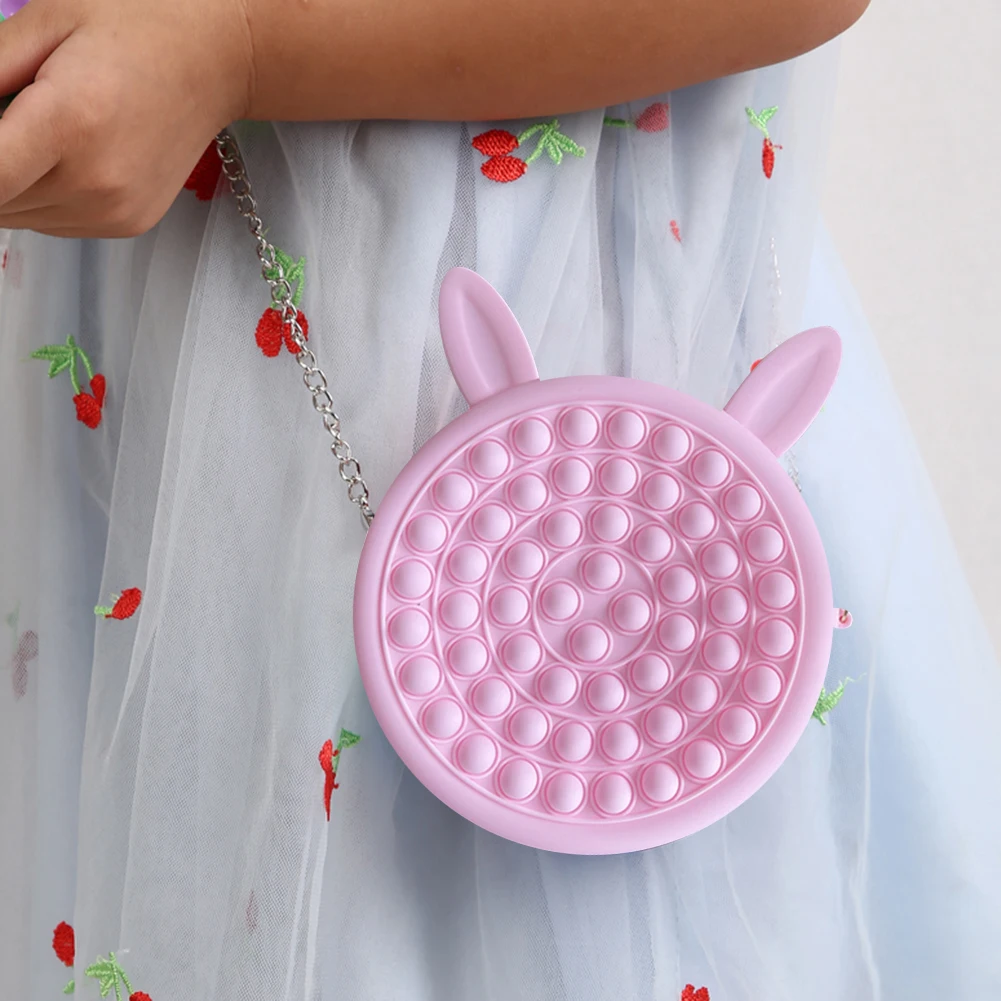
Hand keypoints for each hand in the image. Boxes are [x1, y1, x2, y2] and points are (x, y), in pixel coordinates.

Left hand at [0, 0, 252, 236]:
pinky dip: (35, 195)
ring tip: (32, 131)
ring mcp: (114, 211)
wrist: (218, 60)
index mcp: (71, 124)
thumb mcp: (44, 22)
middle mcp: (95, 183)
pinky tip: (59, 155)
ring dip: (4, 183)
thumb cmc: (136, 24)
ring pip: (15, 217)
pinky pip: (50, 222)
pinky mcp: (126, 223)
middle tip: (11, 113)